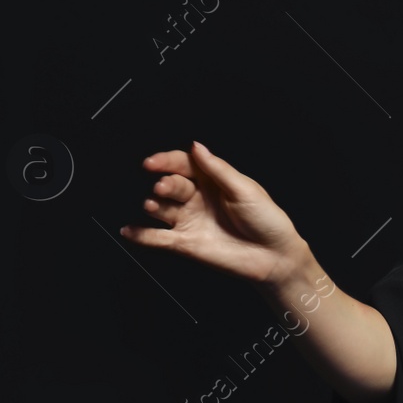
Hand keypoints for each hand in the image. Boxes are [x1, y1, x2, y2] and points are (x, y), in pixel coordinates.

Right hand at [119, 141, 306, 286]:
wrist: (274, 256)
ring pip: (162, 209)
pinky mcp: (185, 243)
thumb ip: (218, 170)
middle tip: (163, 187)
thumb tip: (196, 146)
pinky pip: (157, 239)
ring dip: (153, 205)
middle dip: (164, 184)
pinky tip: (128, 230)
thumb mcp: (245, 190)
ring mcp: (190, 220)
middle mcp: (198, 198)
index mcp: (213, 180)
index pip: (184, 164)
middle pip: (172, 184)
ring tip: (152, 205)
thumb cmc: (266, 219)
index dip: (167, 161)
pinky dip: (141, 235)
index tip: (153, 162)